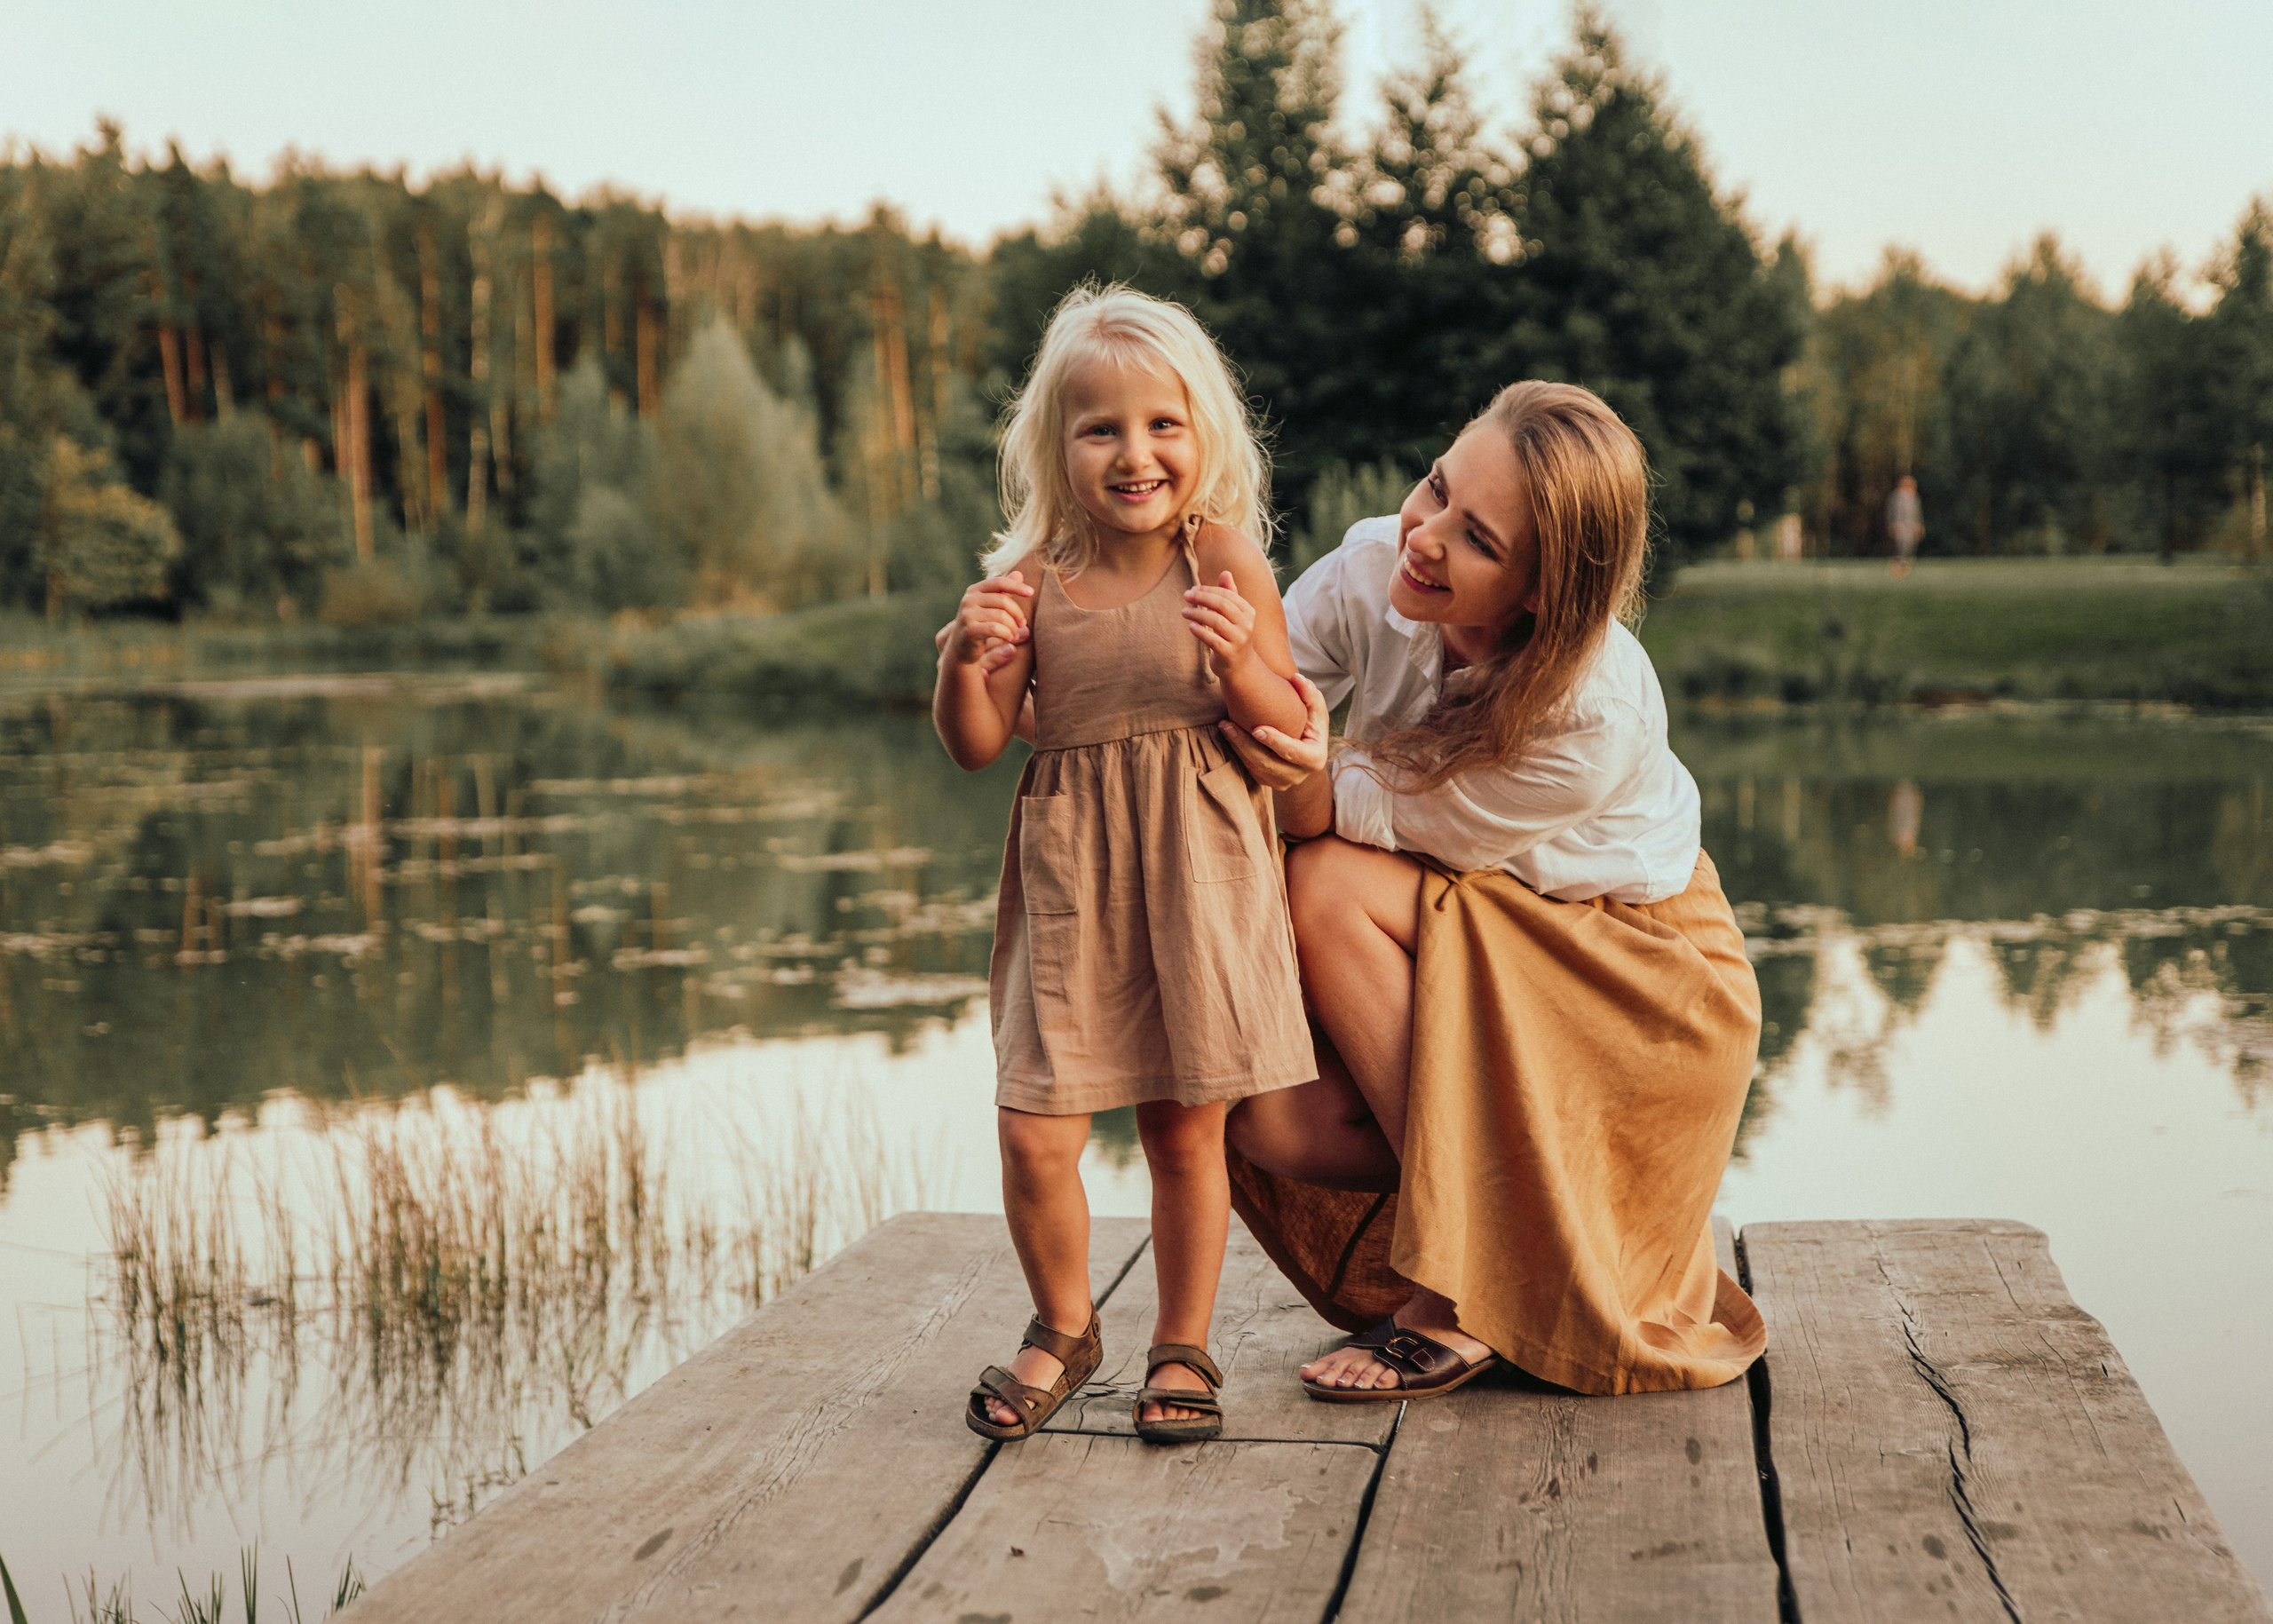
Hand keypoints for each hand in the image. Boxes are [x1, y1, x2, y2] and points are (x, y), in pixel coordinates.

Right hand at [943, 570, 1034, 670]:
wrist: (961, 648)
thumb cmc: (980, 625)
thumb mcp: (991, 607)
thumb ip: (1004, 592)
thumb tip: (1019, 574)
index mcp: (975, 590)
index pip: (999, 582)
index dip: (1016, 586)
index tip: (1031, 592)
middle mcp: (969, 599)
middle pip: (1003, 601)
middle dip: (1017, 613)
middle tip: (1022, 624)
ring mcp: (967, 614)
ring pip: (1001, 616)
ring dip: (1013, 627)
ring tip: (1015, 634)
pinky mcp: (969, 630)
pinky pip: (996, 628)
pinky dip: (1007, 634)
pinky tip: (1009, 638)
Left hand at [1182, 570, 1258, 672]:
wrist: (1240, 667)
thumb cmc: (1234, 636)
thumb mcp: (1235, 615)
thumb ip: (1230, 594)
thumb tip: (1225, 572)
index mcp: (1249, 612)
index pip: (1227, 595)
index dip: (1208, 590)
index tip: (1193, 589)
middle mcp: (1246, 625)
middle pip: (1221, 605)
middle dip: (1201, 598)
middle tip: (1186, 596)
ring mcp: (1238, 640)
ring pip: (1215, 621)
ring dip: (1197, 613)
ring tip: (1184, 611)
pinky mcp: (1228, 653)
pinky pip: (1211, 639)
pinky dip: (1199, 631)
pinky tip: (1190, 626)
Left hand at [1216, 673, 1330, 790]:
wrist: (1306, 748)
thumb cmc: (1310, 723)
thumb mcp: (1315, 709)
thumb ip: (1310, 694)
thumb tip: (1297, 679)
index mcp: (1315, 759)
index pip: (1293, 752)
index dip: (1275, 741)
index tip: (1256, 728)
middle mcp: (1299, 776)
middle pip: (1268, 763)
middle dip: (1246, 744)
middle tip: (1228, 725)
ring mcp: (1282, 782)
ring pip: (1255, 768)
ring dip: (1237, 747)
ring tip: (1224, 726)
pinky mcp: (1268, 782)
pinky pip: (1250, 770)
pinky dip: (1238, 752)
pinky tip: (1228, 735)